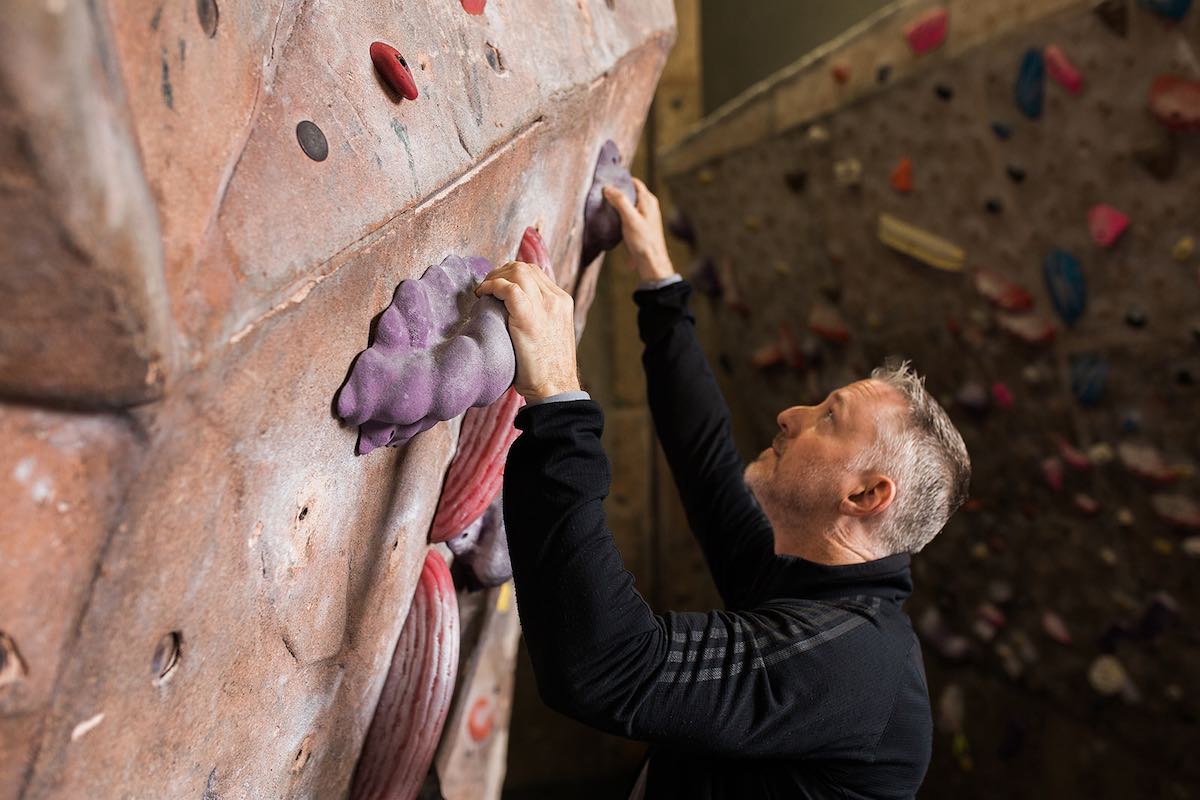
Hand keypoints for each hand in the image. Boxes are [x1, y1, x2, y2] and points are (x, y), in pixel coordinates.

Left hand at [475, 261, 580, 400]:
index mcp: (562, 302)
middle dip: (500, 272)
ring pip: (517, 272)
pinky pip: (509, 288)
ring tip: (483, 291)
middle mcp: (556, 299)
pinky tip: (483, 295)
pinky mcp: (529, 317)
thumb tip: (512, 308)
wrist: (555, 388)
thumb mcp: (549, 334)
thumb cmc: (547, 369)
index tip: (496, 286)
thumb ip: (539, 316)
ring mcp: (545, 307)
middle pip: (524, 268)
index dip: (511, 275)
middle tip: (486, 287)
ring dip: (494, 277)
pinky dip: (492, 286)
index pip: (535, 273)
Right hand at [603, 177, 675, 282]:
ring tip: (606, 204)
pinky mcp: (642, 226)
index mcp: (648, 200)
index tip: (609, 180)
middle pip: (632, 192)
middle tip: (604, 192)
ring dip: (620, 203)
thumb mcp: (629, 218)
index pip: (635, 182)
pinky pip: (631, 214)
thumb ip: (620, 201)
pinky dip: (622, 213)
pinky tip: (614, 220)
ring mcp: (647, 216)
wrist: (651, 260)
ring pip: (631, 204)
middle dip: (620, 191)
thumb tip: (608, 188)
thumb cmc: (643, 240)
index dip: (622, 180)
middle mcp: (649, 206)